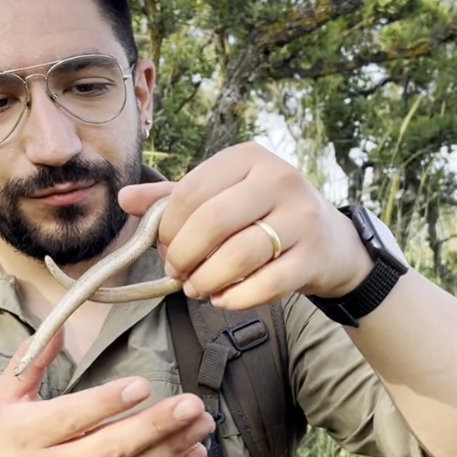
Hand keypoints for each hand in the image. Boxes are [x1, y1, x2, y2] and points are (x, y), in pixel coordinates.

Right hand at [0, 332, 213, 456]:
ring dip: (172, 448)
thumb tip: (56, 328)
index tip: (141, 385)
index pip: (73, 418)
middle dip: (156, 426)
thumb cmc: (2, 447)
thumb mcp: (4, 399)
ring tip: (202, 423)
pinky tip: (192, 452)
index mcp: (29, 435)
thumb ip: (31, 362)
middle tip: (191, 404)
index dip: (108, 402)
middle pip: (111, 447)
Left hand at [120, 142, 372, 308]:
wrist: (330, 242)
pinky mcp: (313, 257)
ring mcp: (301, 217)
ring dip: (207, 280)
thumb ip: (174, 199)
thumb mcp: (222, 197)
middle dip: (183, 255)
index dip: (168, 227)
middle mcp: (279, 179)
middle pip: (213, 221)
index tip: (163, 247)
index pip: (191, 191)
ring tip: (196, 288)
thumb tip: (125, 199)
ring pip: (238, 255)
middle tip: (177, 273)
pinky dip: (235, 298)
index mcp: (249, 157)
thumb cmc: (264, 216)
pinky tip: (223, 299)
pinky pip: (265, 284)